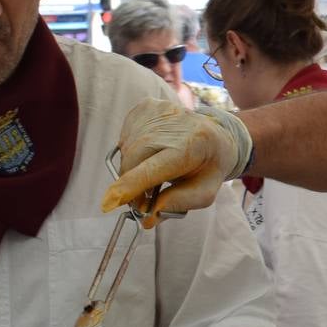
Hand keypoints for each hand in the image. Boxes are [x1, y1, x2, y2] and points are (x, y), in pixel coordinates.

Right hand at [103, 99, 251, 220]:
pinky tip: (152, 152)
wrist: (217, 133)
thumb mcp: (204, 192)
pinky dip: (132, 152)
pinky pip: (126, 139)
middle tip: (142, 199)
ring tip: (154, 171)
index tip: (109, 203)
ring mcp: (158, 110)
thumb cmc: (209, 166)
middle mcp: (175, 122)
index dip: (131, 186)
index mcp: (194, 145)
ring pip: (126, 150)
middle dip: (130, 184)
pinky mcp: (146, 106)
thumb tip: (147, 219)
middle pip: (134, 159)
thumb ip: (178, 205)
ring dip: (132, 169)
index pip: (155, 167)